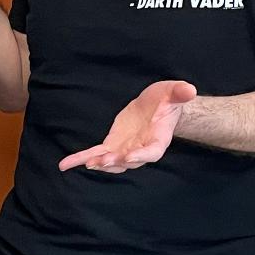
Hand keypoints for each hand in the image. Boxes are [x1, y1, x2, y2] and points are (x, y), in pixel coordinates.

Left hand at [59, 80, 197, 173]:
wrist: (160, 107)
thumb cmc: (169, 100)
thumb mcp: (174, 92)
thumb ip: (180, 92)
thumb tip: (189, 89)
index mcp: (159, 139)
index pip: (152, 152)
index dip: (141, 156)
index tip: (129, 156)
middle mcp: (142, 149)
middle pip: (128, 161)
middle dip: (115, 161)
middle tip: (101, 161)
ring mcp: (126, 149)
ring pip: (111, 161)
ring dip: (98, 163)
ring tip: (83, 162)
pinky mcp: (113, 145)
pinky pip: (97, 154)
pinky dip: (82, 158)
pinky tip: (66, 164)